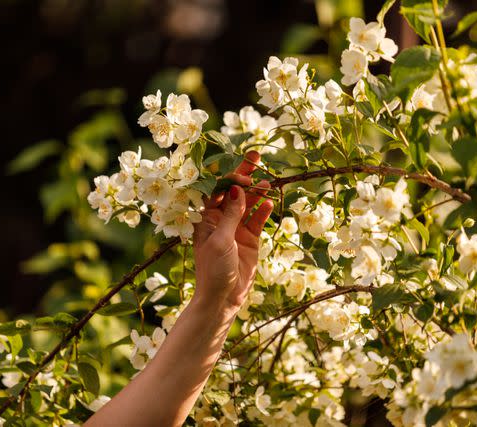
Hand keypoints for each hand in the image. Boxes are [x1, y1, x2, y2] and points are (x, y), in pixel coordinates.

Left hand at [193, 151, 273, 310]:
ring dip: (257, 192)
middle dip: (244, 175)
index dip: (229, 177)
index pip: (217, 190)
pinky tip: (270, 203)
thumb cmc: (213, 269)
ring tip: (269, 182)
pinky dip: (264, 211)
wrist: (222, 298)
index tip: (243, 170)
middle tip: (256, 156)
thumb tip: (236, 189)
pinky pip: (257, 220)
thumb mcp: (220, 240)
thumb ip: (230, 214)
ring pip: (248, 204)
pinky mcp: (250, 240)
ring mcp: (236, 229)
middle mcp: (220, 220)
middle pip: (233, 192)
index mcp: (206, 218)